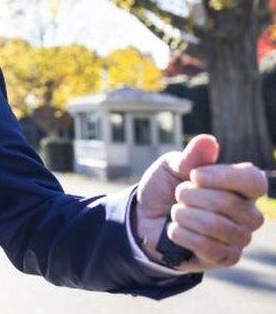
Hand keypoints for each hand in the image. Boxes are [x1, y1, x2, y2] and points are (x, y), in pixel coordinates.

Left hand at [132, 134, 266, 271]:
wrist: (144, 218)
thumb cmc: (164, 188)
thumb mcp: (171, 167)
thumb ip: (190, 157)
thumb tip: (207, 141)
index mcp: (241, 186)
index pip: (254, 180)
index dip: (224, 177)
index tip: (194, 176)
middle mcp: (248, 212)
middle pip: (230, 204)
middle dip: (192, 197)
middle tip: (178, 195)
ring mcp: (239, 237)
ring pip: (218, 227)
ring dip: (186, 216)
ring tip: (175, 212)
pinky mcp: (225, 258)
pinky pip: (209, 248)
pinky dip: (183, 235)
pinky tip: (174, 230)